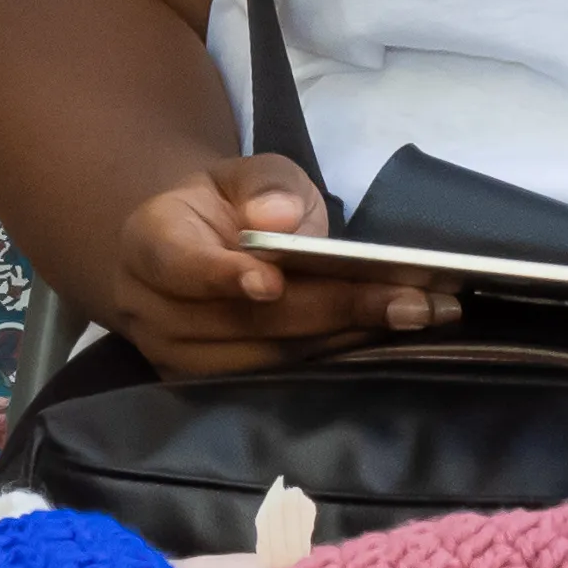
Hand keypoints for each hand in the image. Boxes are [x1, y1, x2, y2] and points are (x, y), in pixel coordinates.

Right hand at [105, 157, 456, 374]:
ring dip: (345, 338)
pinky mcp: (209, 392)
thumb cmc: (227, 207)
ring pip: (266, 359)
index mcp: (149, 243)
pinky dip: (334, 358)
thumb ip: (266, 185)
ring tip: (417, 317)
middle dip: (332, 308)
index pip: (178, 263)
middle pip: (241, 320)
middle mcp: (152, 311)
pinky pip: (276, 382)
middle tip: (412, 299)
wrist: (195, 250)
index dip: (221, 275)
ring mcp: (177, 360)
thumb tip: (277, 218)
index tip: (272, 282)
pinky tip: (384, 340)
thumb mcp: (248, 174)